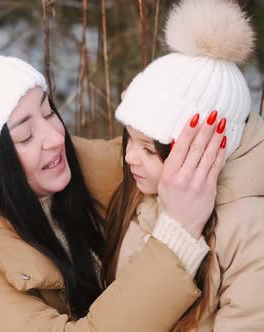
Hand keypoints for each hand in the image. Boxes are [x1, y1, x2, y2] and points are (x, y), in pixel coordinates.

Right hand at [158, 111, 226, 237]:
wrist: (180, 224)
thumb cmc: (170, 200)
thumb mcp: (163, 182)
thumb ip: (172, 163)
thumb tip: (180, 141)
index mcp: (168, 175)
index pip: (180, 148)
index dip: (188, 131)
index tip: (195, 117)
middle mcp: (183, 178)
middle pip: (196, 149)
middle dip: (205, 129)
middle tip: (212, 114)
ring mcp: (197, 183)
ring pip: (208, 155)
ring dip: (215, 137)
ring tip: (220, 123)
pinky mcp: (209, 188)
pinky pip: (216, 166)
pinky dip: (220, 152)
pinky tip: (223, 140)